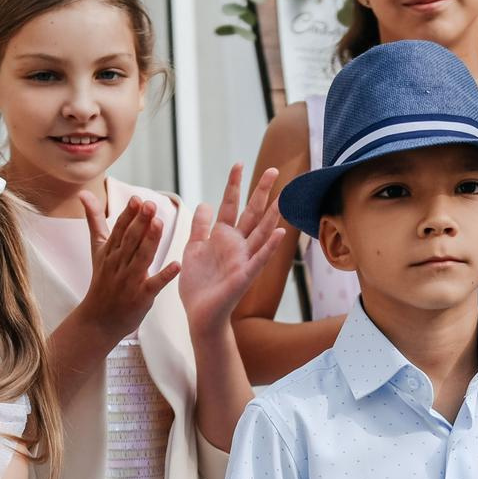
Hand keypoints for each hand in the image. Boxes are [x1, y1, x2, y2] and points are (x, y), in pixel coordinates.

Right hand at [78, 190, 180, 342]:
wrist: (98, 319)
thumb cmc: (102, 280)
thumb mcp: (97, 248)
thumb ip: (94, 220)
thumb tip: (84, 193)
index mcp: (110, 250)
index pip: (120, 229)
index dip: (128, 214)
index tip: (137, 199)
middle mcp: (119, 263)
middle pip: (130, 240)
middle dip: (140, 222)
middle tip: (150, 205)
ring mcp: (130, 280)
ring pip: (141, 258)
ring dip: (150, 241)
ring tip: (159, 224)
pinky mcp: (141, 297)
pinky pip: (154, 284)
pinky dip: (165, 275)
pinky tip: (177, 265)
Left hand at [178, 164, 288, 329]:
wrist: (199, 314)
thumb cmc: (197, 285)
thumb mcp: (193, 249)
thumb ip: (200, 227)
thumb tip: (205, 203)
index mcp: (223, 236)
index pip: (230, 204)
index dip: (234, 184)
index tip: (238, 163)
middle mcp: (237, 244)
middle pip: (252, 213)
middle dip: (261, 192)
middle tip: (273, 170)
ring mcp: (243, 259)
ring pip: (261, 232)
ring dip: (273, 215)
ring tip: (284, 197)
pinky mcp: (245, 276)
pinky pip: (259, 259)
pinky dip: (269, 246)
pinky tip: (280, 233)